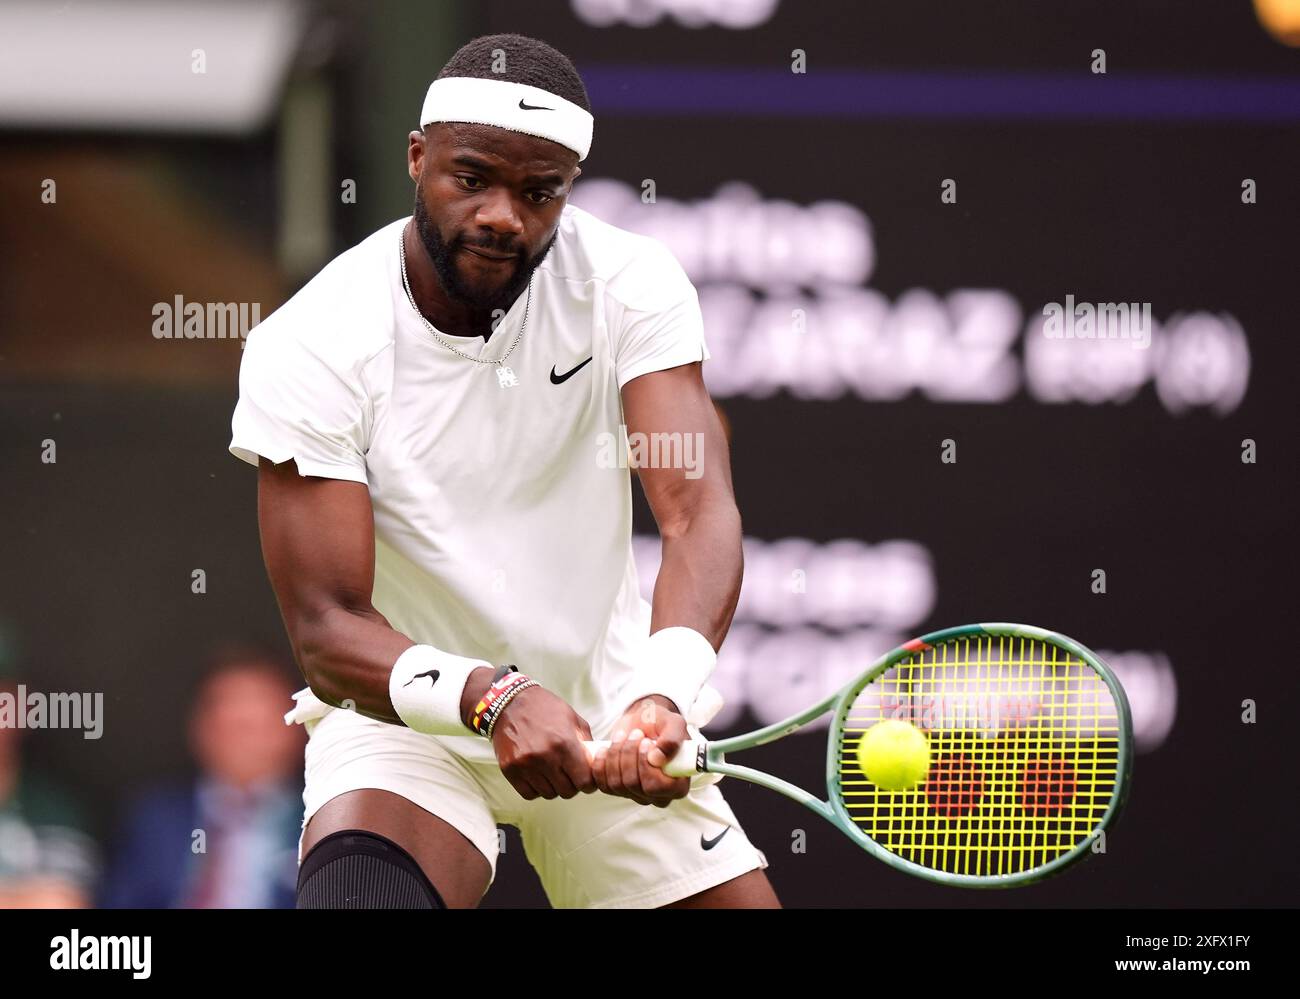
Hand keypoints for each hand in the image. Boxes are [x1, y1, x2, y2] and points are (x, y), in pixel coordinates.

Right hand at [487, 685, 598, 801]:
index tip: (586, 779)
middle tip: (569, 774)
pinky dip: (536, 788)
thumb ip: (586, 743)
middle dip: (572, 785)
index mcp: (564, 743)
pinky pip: (529, 794)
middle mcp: (545, 757)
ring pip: (549, 794)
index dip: (588, 783)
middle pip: (567, 791)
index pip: (584, 782)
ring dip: (554, 786)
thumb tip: (596, 765)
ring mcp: (525, 765)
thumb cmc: (545, 709)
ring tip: (552, 771)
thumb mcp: (572, 718)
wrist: (510, 703)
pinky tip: (538, 775)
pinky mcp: (510, 770)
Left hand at [590, 695, 690, 807]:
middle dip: (629, 754)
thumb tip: (658, 759)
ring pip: (617, 784)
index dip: (646, 765)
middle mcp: (658, 796)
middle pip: (634, 785)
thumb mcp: (673, 723)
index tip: (645, 742)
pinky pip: (603, 784)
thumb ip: (672, 739)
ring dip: (616, 755)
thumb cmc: (661, 725)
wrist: (642, 724)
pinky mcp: (618, 791)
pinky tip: (605, 748)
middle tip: (635, 733)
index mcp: (678, 785)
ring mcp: (637, 795)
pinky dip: (601, 764)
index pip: (657, 787)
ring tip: (623, 736)